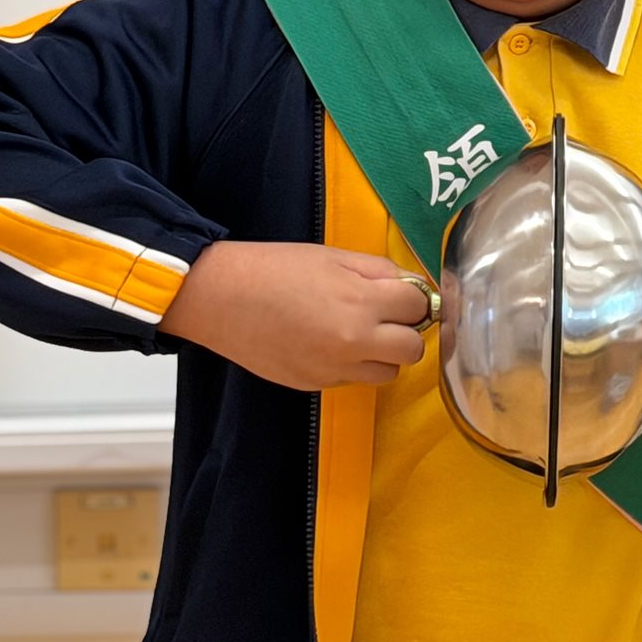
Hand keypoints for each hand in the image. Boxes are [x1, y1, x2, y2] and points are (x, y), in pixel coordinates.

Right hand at [158, 241, 431, 388]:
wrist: (221, 298)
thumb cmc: (275, 268)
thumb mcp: (333, 256)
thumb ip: (377, 271)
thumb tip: (409, 286)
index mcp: (361, 302)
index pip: (419, 307)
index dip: (413, 298)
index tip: (403, 295)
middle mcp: (354, 342)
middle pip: (413, 349)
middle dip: (406, 331)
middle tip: (386, 316)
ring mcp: (335, 368)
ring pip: (387, 373)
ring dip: (382, 354)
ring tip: (357, 333)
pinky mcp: (315, 384)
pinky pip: (352, 379)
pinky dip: (350, 365)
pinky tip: (326, 343)